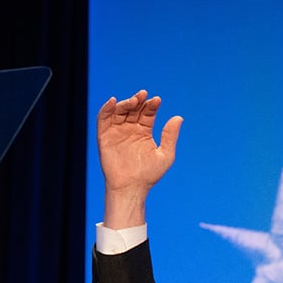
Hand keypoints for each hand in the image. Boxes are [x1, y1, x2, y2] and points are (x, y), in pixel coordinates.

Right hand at [97, 90, 182, 228]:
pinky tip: (113, 101)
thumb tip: (179, 117)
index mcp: (144, 132)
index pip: (147, 113)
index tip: (157, 100)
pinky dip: (106, 109)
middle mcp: (130, 129)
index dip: (151, 105)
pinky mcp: (104, 136)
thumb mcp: (165, 155)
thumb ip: (170, 136)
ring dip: (125, 103)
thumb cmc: (149, 175)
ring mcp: (117, 132)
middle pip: (133, 109)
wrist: (131, 187)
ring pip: (119, 111)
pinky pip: (103, 119)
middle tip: (144, 95)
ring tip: (134, 100)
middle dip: (138, 100)